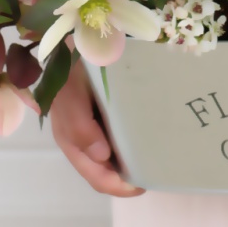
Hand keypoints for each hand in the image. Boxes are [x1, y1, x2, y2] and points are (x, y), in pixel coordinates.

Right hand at [48, 55, 144, 197]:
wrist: (75, 40)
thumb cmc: (71, 69)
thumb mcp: (71, 95)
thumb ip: (80, 126)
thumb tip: (102, 156)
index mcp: (72, 142)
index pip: (98, 176)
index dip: (120, 186)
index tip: (144, 183)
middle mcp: (83, 141)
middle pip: (108, 171)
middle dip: (130, 177)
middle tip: (157, 171)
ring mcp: (94, 127)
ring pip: (116, 155)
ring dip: (133, 160)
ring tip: (157, 156)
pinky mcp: (105, 113)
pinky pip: (121, 134)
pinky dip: (134, 141)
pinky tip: (148, 133)